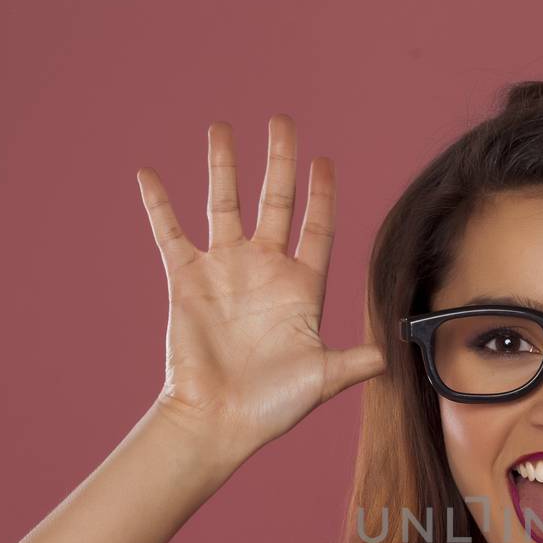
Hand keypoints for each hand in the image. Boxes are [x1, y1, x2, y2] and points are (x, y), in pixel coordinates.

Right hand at [136, 114, 384, 458]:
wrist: (219, 421)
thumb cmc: (272, 405)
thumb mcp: (322, 378)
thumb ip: (356, 360)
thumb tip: (394, 352)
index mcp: (301, 288)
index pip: (316, 228)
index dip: (322, 195)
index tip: (324, 162)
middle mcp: (263, 271)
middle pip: (274, 202)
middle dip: (279, 162)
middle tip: (282, 122)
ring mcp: (224, 271)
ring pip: (223, 205)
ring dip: (223, 167)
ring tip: (221, 128)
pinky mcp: (187, 280)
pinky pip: (170, 233)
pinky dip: (158, 205)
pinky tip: (148, 174)